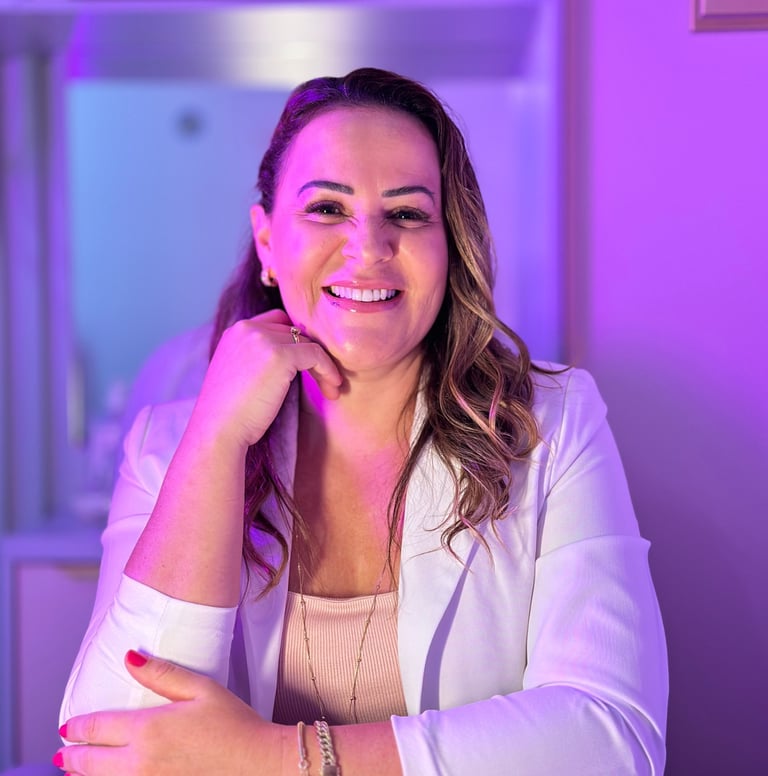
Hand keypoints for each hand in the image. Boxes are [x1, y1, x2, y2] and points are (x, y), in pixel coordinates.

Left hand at [55, 651, 284, 775]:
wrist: (259, 765)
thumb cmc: (235, 725)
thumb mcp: (201, 688)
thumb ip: (162, 673)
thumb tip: (129, 657)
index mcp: (149, 729)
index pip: (98, 727)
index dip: (77, 726)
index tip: (67, 727)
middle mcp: (140, 762)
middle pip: (89, 763)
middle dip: (71, 756)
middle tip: (62, 753)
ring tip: (74, 772)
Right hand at [192, 309, 341, 448]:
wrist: (218, 431)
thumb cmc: (230, 414)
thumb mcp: (239, 374)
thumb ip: (258, 359)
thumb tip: (293, 362)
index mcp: (236, 332)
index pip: (277, 322)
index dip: (296, 342)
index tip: (308, 366)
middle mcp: (247, 328)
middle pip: (294, 333)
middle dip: (311, 356)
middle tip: (324, 381)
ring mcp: (263, 339)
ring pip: (308, 343)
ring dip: (323, 365)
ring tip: (331, 388)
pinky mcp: (280, 355)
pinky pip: (316, 355)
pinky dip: (328, 370)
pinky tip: (332, 388)